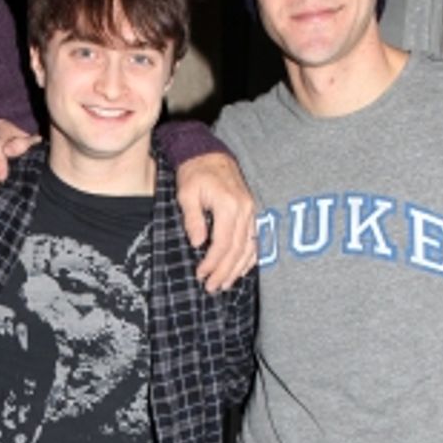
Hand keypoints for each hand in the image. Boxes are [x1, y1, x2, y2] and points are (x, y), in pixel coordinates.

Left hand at [175, 152, 257, 290]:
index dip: (213, 262)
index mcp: (229, 205)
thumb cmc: (195, 173)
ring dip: (237, 269)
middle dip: (224, 271)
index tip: (201, 275)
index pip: (223, 243)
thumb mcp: (186, 194)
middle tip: (212, 287)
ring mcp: (251, 211)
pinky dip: (249, 257)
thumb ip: (193, 219)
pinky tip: (241, 270)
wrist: (210, 154)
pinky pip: (255, 239)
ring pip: (249, 247)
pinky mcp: (252, 212)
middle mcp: (245, 210)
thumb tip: (197, 244)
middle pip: (237, 249)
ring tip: (224, 284)